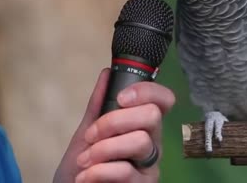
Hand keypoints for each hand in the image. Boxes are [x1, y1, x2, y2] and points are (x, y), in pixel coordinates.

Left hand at [53, 68, 175, 182]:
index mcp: (142, 125)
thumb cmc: (83, 165)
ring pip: (140, 141)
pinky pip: (126, 171)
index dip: (147, 91)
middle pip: (152, 115)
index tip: (120, 97)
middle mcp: (153, 142)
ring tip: (83, 161)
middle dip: (114, 121)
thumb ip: (98, 105)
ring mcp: (150, 165)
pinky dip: (98, 172)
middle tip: (90, 135)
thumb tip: (107, 73)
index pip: (163, 99)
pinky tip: (85, 177)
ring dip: (103, 149)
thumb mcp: (86, 132)